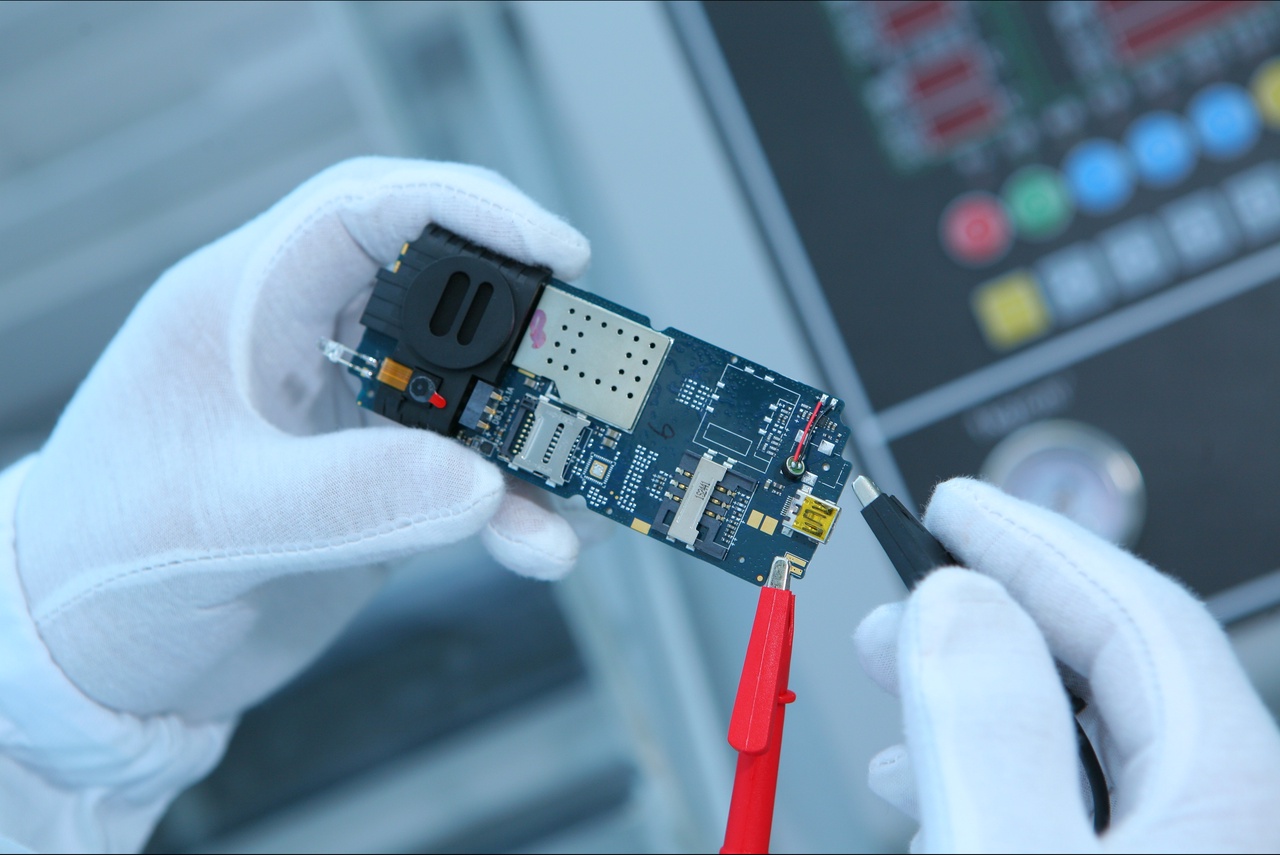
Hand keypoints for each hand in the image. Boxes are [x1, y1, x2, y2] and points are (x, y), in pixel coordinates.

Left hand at [12, 158, 590, 722]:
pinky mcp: (375, 483)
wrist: (89, 660)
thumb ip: (347, 497)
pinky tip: (542, 541)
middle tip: (582, 365)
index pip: (368, 210)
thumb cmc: (101, 562)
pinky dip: (514, 507)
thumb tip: (483, 484)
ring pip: (470, 388)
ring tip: (578, 475)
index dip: (473, 211)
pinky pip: (467, 475)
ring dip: (531, 431)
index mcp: (247, 302)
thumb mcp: (215, 522)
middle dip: (525, 323)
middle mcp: (308, 344)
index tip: (562, 251)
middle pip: (445, 288)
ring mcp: (348, 415)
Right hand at [854, 477, 1279, 851]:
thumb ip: (990, 731)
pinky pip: (1080, 815)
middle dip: (988, 621)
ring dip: (978, 705)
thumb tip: (959, 606)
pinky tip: (940, 797)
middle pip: (1109, 674)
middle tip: (903, 604)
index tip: (954, 509)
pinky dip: (1000, 780)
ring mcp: (1190, 853)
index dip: (1030, 543)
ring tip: (899, 703)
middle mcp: (1230, 823)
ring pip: (1089, 748)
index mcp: (1228, 795)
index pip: (1135, 611)